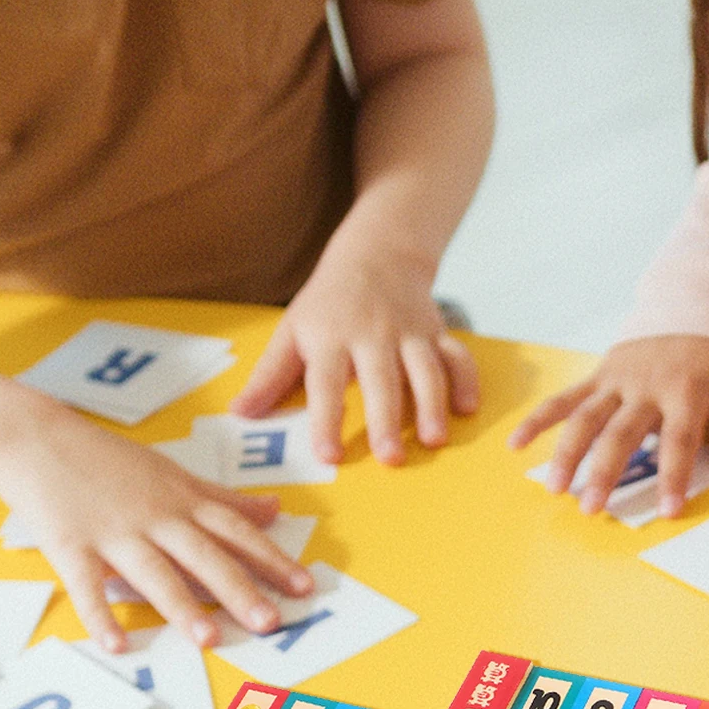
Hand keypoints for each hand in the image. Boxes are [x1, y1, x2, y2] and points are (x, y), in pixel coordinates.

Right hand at [0, 408, 311, 652]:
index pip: (237, 532)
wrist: (34, 436)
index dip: (272, 559)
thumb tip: (276, 508)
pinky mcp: (70, 545)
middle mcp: (156, 518)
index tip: (304, 586)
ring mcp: (113, 533)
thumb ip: (225, 498)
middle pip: (205, 556)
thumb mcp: (174, 473)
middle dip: (240, 589)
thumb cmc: (110, 460)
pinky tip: (117, 645)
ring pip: (154, 572)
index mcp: (183, 501)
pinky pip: (87, 585)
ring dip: (182, 607)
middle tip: (271, 622)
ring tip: (211, 639)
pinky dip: (100, 615)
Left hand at [232, 242, 478, 466]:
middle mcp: (372, 335)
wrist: (377, 251)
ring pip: (424, 370)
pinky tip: (467, 408)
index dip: (326, 421)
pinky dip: (466, 380)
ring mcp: (408, 333)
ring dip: (432, 405)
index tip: (329, 456)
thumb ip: (270, 376)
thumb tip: (240, 414)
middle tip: (390, 457)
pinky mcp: (436, 332)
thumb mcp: (292, 330)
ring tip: (434, 440)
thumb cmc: (329, 302)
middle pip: (380, 381)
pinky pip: (457, 356)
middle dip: (387, 419)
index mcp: (330, 338)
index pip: (324, 385)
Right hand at [507, 335, 708, 518]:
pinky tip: (516, 445)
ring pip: (584, 418)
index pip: (679, 440)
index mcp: (686, 389)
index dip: (673, 477)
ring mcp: (617, 380)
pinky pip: (565, 398)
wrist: (693, 296)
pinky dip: (539, 420)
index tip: (666, 511)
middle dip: (604, 473)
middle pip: (619, 434)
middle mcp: (646, 385)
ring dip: (566, 454)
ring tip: (555, 489)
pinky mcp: (600, 374)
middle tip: (591, 509)